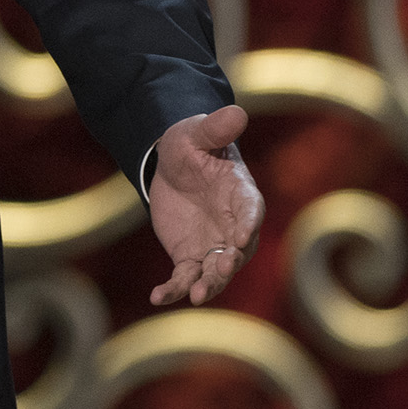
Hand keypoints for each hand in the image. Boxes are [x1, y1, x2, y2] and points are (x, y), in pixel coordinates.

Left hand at [147, 104, 263, 306]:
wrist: (172, 166)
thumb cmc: (191, 145)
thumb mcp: (196, 133)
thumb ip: (215, 128)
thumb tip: (236, 111)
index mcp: (241, 195)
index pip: (251, 211)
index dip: (248, 223)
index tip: (242, 236)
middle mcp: (234, 226)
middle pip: (238, 251)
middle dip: (230, 263)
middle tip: (219, 271)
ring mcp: (213, 245)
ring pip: (214, 272)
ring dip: (206, 284)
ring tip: (193, 294)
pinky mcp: (190, 256)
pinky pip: (184, 276)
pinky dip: (173, 288)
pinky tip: (157, 297)